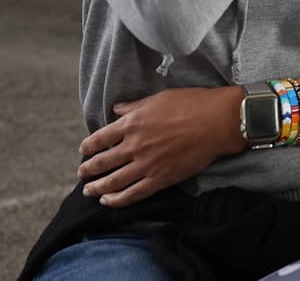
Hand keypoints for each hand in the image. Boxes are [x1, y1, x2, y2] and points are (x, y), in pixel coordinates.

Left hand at [77, 86, 243, 207]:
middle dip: (89, 169)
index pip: (101, 137)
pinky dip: (118, 200)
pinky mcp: (161, 179)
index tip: (83, 150)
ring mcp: (147, 164)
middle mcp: (135, 145)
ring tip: (89, 191)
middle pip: (103, 162)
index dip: (89, 146)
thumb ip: (135, 106)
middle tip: (82, 173)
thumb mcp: (159, 98)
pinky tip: (108, 202)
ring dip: (98, 188)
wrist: (217, 122)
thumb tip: (116, 110)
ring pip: (114, 181)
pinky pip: (134, 193)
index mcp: (133, 122)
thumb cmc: (191, 104)